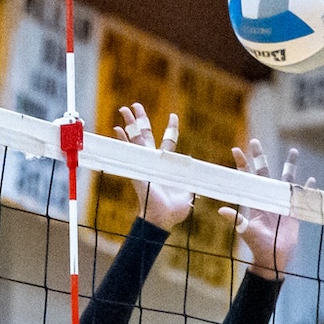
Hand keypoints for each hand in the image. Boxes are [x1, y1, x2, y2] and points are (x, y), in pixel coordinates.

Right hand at [114, 104, 194, 231]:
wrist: (163, 218)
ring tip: (124, 109)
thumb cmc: (175, 210)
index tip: (173, 116)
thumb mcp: (189, 192)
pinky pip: (128, 152)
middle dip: (141, 119)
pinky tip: (116, 129)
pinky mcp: (137, 169)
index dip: (171, 129)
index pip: (169, 141)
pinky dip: (122, 140)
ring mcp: (144, 163)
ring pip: (136, 138)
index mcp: (167, 164)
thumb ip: (194, 182)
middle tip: (136, 105)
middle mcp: (154, 161)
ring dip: (130, 123)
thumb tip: (207, 179)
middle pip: (146, 134)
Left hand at [222, 140, 309, 280]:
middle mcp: (267, 198)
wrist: (272, 258)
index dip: (242, 164)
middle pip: (264, 172)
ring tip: (294, 150)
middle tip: (255, 141)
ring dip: (290, 166)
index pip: (246, 178)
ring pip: (286, 179)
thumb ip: (237, 220)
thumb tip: (221, 210)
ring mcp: (281, 204)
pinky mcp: (293, 212)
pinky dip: (307, 190)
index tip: (236, 149)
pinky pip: (302, 197)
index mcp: (255, 201)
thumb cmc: (257, 246)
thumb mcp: (246, 232)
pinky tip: (311, 181)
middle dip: (260, 157)